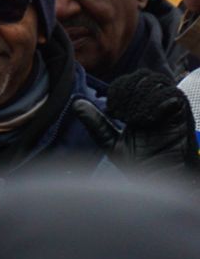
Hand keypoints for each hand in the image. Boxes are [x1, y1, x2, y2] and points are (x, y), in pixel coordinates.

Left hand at [74, 69, 198, 176]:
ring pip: (157, 82)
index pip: (131, 81)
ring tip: (132, 116)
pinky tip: (146, 120)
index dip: (119, 89)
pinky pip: (173, 97)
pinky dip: (156, 103)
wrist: (158, 182)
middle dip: (129, 88)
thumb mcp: (110, 142)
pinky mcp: (182, 117)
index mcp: (140, 107)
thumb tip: (76, 103)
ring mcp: (169, 109)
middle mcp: (156, 104)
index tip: (111, 111)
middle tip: (120, 111)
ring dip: (141, 94)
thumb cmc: (138, 164)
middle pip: (144, 76)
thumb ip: (95, 123)